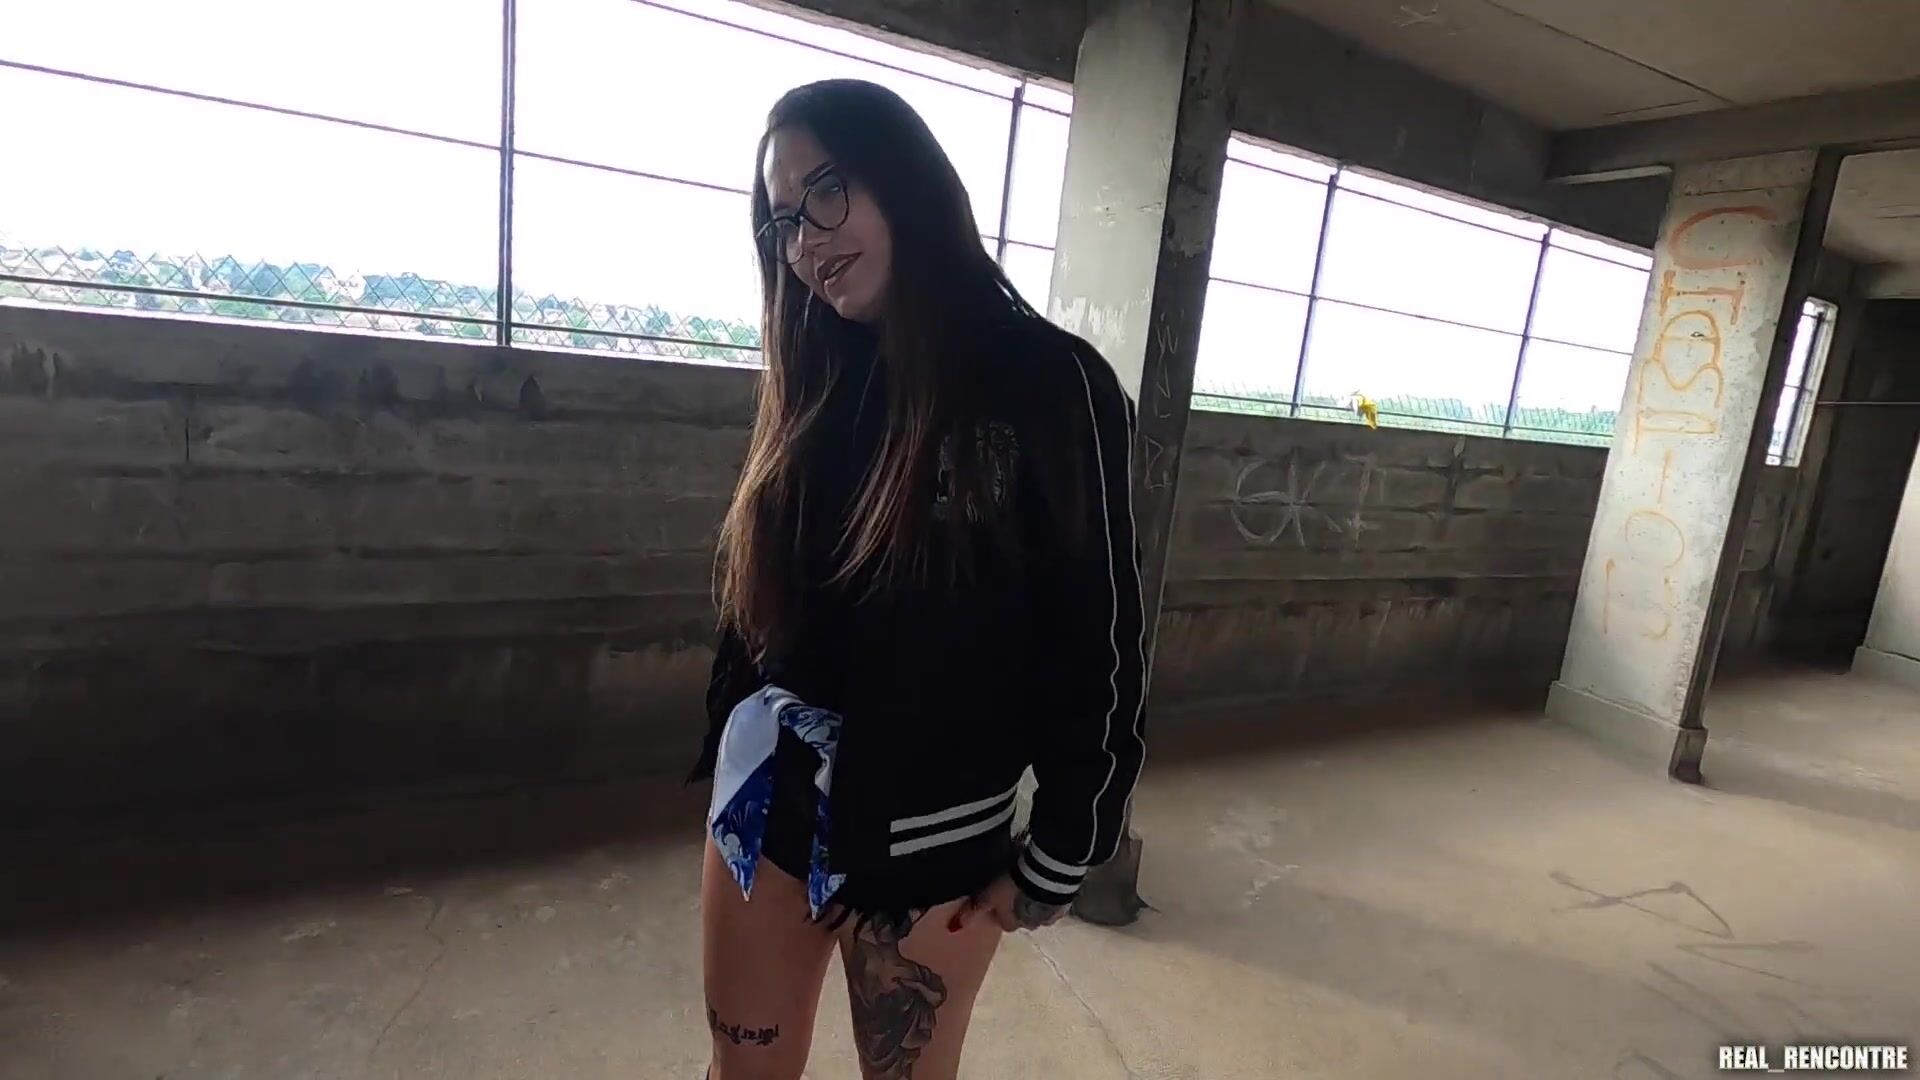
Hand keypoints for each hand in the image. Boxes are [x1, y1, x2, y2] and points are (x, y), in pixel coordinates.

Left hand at [949, 874, 1065, 933]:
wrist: (1045, 872)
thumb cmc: (1012, 885)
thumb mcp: (988, 895)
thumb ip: (972, 911)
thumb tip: (953, 928)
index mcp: (1014, 923)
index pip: (1006, 923)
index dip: (1001, 911)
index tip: (1000, 897)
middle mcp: (1033, 923)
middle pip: (1025, 918)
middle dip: (1022, 908)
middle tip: (1017, 888)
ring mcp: (1052, 913)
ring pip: (1042, 911)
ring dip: (1038, 901)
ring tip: (1033, 882)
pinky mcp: (1066, 900)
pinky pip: (1058, 900)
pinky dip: (1052, 893)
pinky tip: (1048, 880)